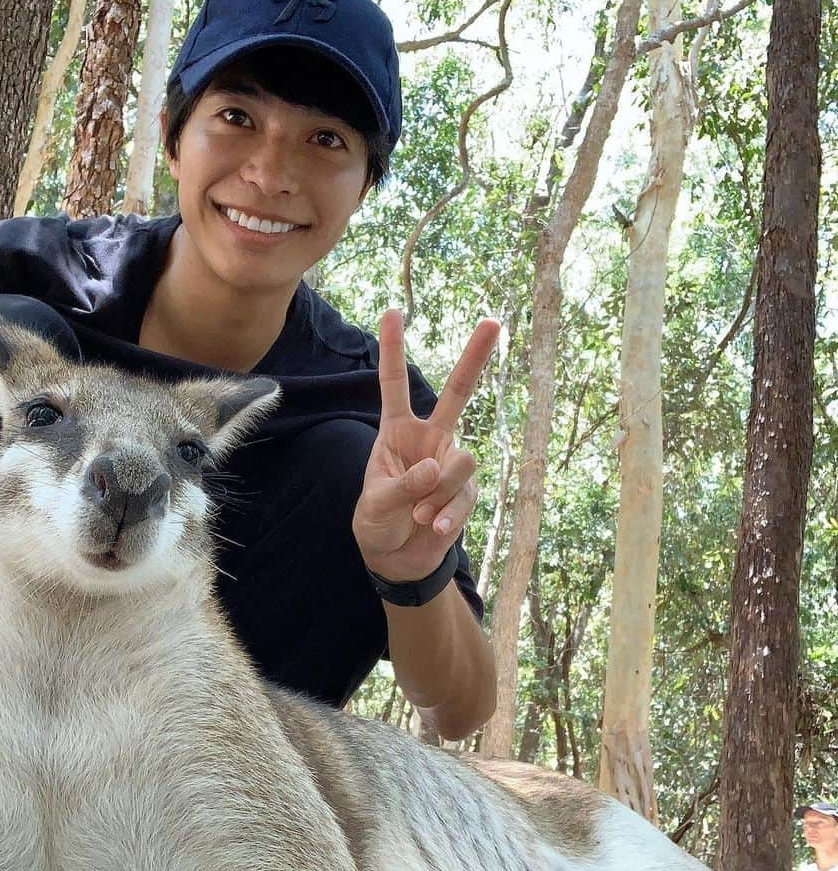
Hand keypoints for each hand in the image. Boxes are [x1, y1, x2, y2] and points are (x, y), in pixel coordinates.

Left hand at [353, 309, 500, 584]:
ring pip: (461, 463)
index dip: (393, 350)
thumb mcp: (376, 502)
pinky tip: (434, 528)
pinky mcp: (466, 492)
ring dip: (439, 493)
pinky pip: (464, 497)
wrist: (397, 559)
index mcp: (397, 431)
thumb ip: (405, 484)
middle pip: (456, 392)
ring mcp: (451, 464)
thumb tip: (437, 468)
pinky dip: (447, 515)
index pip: (394, 384)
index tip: (392, 311)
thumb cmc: (378, 521)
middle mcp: (429, 439)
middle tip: (493, 321)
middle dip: (476, 357)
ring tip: (420, 514)